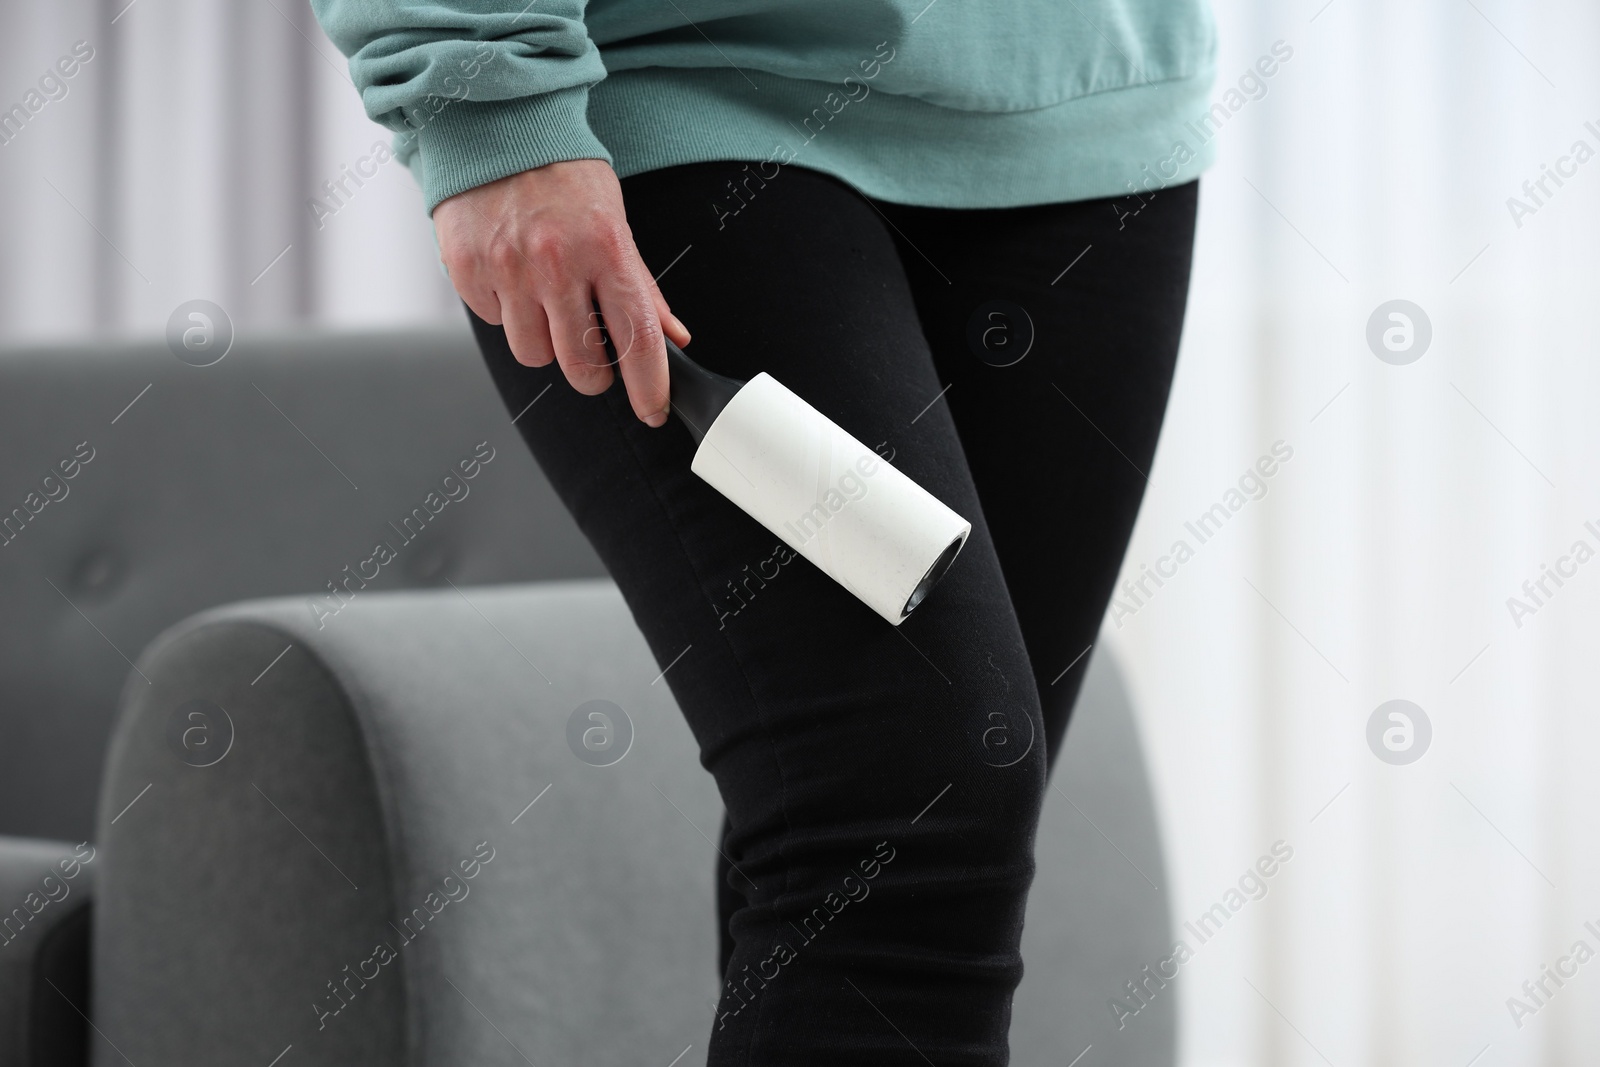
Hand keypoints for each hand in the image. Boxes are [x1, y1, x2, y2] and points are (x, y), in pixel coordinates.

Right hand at [434, 159, 691, 426]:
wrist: (494, 126)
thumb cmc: (562, 175)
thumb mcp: (615, 222)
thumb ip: (641, 287)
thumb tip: (673, 338)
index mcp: (605, 249)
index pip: (638, 339)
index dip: (650, 387)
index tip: (654, 410)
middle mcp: (556, 262)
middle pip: (581, 367)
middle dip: (592, 373)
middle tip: (591, 351)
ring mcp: (507, 268)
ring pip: (533, 354)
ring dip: (544, 341)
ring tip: (544, 299)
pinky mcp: (466, 269)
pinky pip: (493, 321)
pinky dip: (505, 310)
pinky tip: (511, 273)